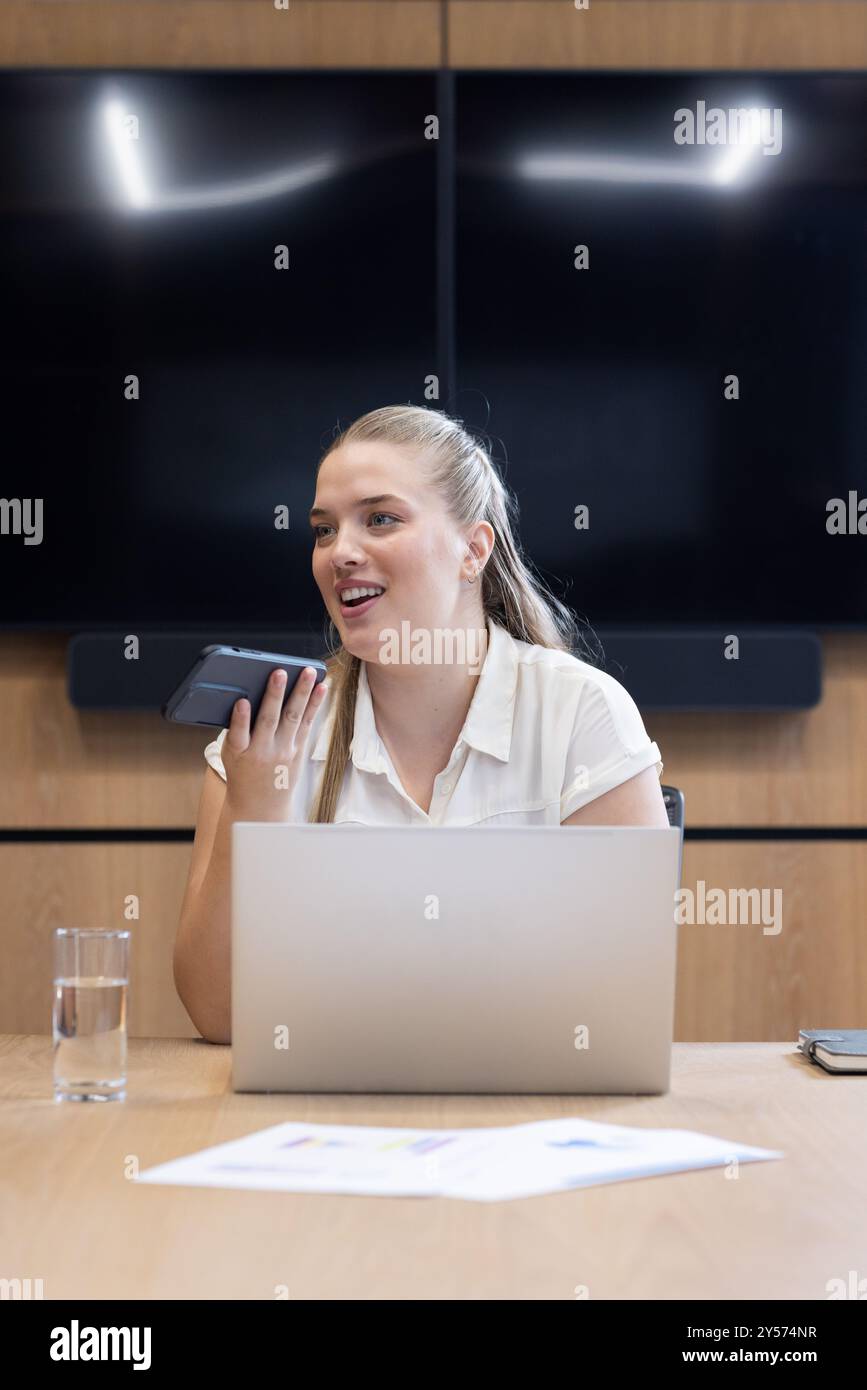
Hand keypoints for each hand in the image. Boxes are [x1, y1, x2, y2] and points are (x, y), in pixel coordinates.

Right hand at [222, 666, 327, 820]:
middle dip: (274, 695)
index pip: (238, 734)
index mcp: (238, 752)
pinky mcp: (298, 750)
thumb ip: (237, 729)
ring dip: (302, 693)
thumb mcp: (230, 754)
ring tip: (308, 672)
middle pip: (269, 720)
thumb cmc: (242, 772)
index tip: (242, 701)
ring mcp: (283, 751)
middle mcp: (262, 751)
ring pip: (293, 718)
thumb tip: (246, 697)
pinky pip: (307, 724)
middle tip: (279, 672)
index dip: (240, 718)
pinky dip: (315, 705)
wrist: (260, 806)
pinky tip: (321, 688)